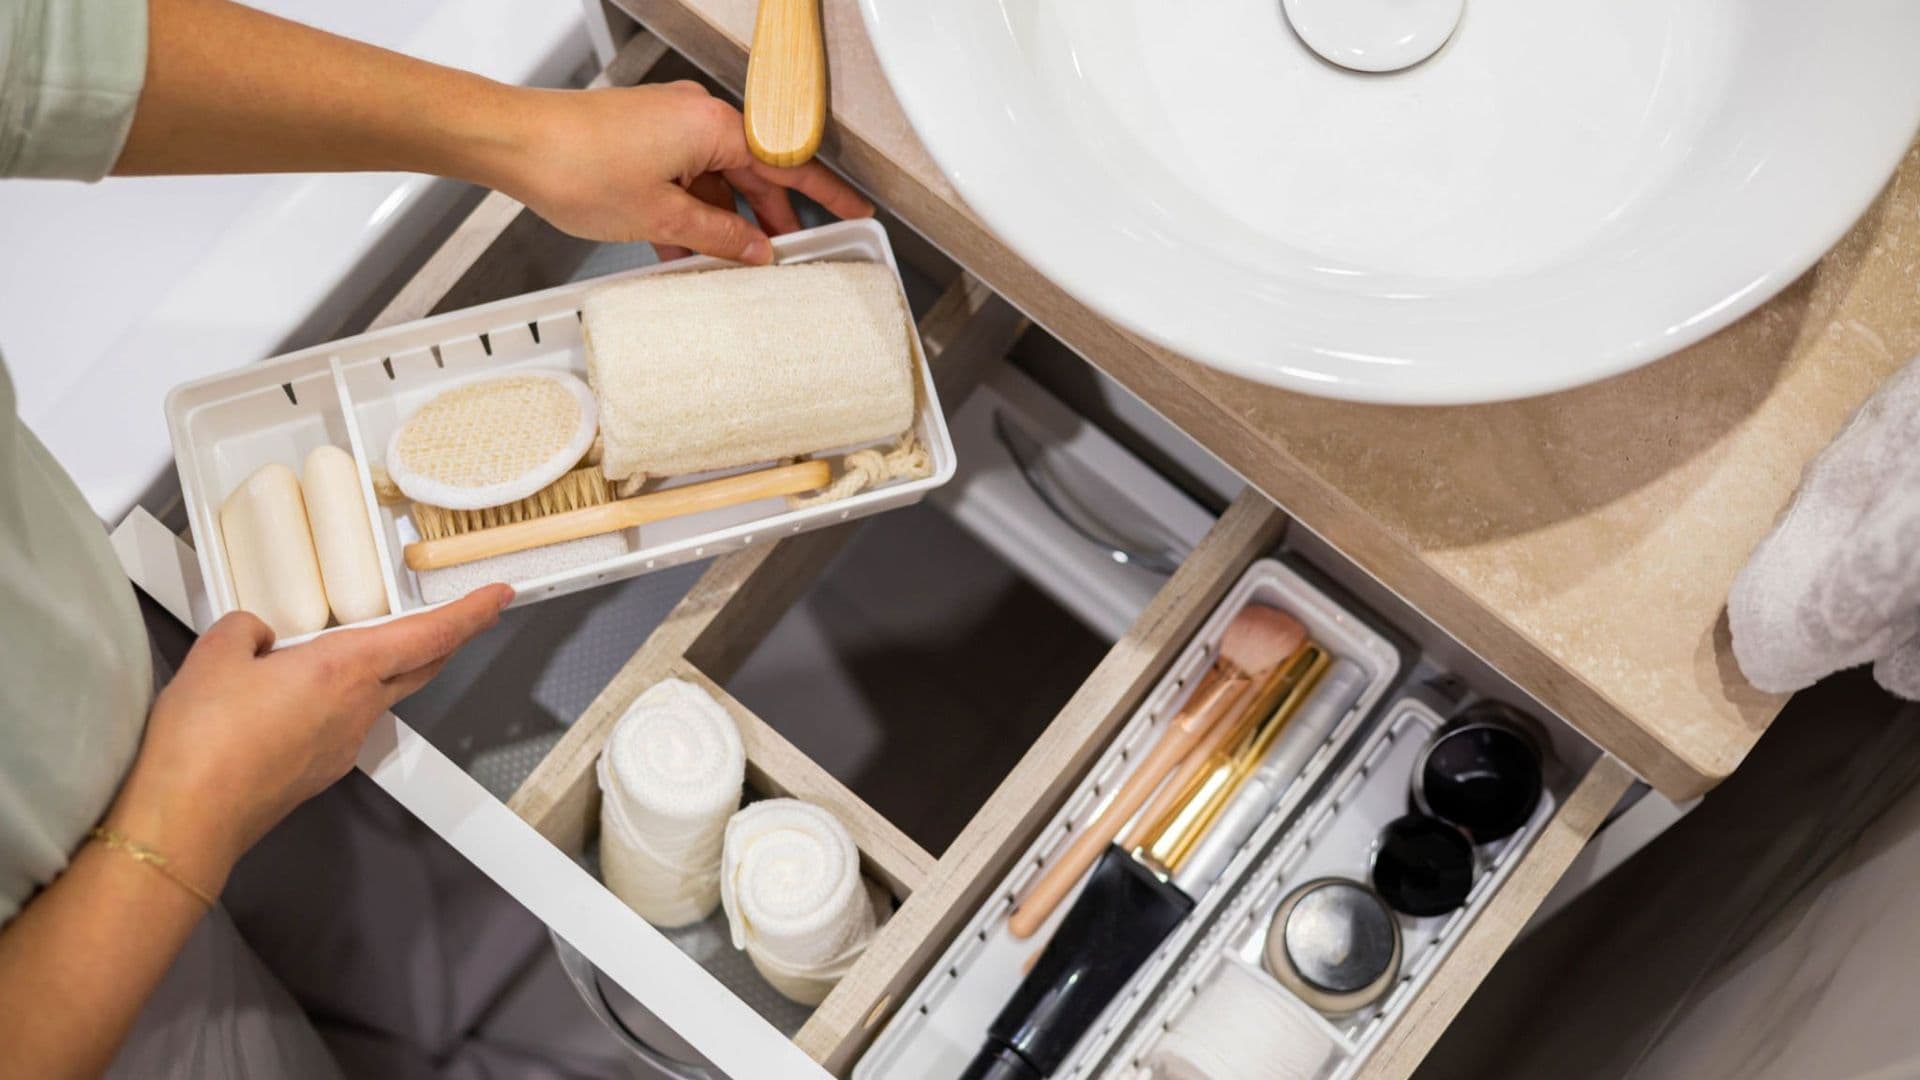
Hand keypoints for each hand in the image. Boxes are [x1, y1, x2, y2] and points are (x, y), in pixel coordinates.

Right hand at [104, 584, 513, 893]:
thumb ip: (246, 630)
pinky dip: (334, 701)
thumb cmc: (204, 744)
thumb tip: (256, 634)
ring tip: (336, 648)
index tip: (498, 596)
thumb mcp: (216, 655)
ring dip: (377, 670)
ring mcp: (342, 745)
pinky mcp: (319, 770)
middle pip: (418, 666)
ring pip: (377, 695)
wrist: (186, 822)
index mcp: (345, 670)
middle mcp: (357, 709)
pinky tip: (292, 697)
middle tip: (456, 616)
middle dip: (443, 638)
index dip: (470, 613)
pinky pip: (340, 723)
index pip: (430, 635)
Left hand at [489, 81, 873, 260]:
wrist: (514, 143)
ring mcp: (669, 126)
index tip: (854, 212)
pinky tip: (686, 252)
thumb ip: (718, 237)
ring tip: (731, 267)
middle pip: (755, 174)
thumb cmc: (577, 165)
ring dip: (725, 223)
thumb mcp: (661, 217)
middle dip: (771, 219)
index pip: (788, 164)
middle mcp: (696, 118)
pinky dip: (693, 212)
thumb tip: (754, 251)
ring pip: (717, 180)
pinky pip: (686, 178)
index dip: (827, 194)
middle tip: (789, 257)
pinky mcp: (644, 138)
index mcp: (714, 127)